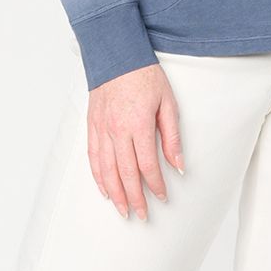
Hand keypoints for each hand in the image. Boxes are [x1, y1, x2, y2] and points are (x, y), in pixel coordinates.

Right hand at [87, 62, 183, 219]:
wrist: (116, 55)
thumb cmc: (144, 76)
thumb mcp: (168, 103)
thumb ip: (172, 137)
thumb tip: (178, 165)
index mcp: (138, 125)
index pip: (147, 165)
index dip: (155, 184)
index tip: (162, 196)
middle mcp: (117, 131)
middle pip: (125, 173)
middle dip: (134, 198)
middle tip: (141, 215)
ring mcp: (101, 129)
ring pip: (106, 170)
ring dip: (115, 193)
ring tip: (123, 209)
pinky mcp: (92, 126)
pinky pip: (93, 157)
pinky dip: (98, 176)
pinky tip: (105, 189)